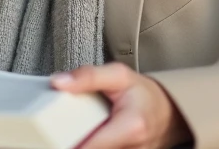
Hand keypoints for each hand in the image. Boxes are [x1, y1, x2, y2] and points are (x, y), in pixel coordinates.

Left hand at [51, 63, 190, 148]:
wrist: (168, 112)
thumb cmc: (144, 94)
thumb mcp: (119, 75)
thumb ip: (88, 76)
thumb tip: (58, 82)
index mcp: (130, 127)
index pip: (89, 145)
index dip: (65, 142)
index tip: (49, 135)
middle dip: (71, 142)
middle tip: (56, 132)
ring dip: (80, 144)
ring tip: (71, 133)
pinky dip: (90, 145)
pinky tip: (84, 138)